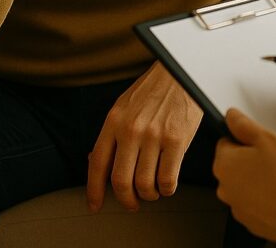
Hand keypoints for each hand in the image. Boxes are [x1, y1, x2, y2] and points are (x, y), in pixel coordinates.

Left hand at [86, 62, 202, 211]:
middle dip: (126, 199)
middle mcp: (131, 129)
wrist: (181, 71)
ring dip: (149, 195)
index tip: (95, 205)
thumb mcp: (125, 105)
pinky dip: (167, 189)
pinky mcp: (177, 140)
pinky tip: (168, 183)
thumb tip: (96, 161)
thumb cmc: (154, 88)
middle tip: (132, 202)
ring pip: (145, 185)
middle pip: (120, 181)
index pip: (97, 163)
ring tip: (154, 190)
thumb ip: (112, 132)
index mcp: (114, 120)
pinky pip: (168, 180)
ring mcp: (154, 135)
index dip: (94, 190)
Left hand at [214, 108, 275, 242]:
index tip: (260, 143)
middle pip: (235, 164)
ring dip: (257, 179)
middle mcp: (225, 188)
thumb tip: (231, 116)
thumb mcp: (267, 138)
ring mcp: (237, 207)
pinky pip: (255, 203)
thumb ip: (244, 125)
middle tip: (274, 159)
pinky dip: (264, 198)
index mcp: (224, 164)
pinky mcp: (251, 222)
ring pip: (245, 184)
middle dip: (251, 160)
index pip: (226, 142)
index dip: (245, 140)